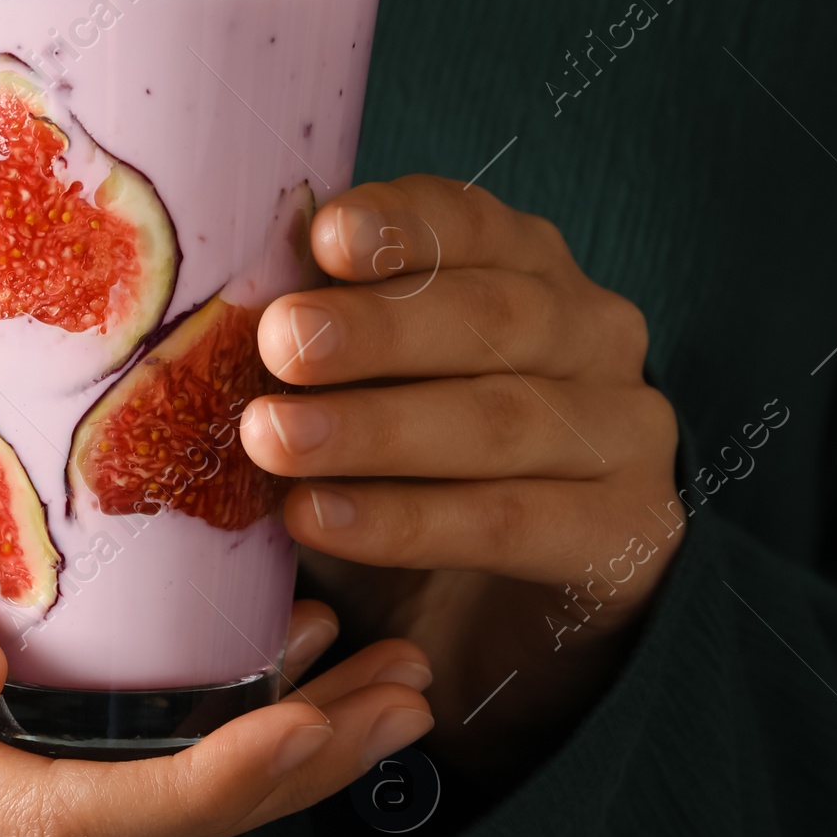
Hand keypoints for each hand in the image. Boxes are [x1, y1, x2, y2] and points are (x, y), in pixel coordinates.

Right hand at [0, 502, 433, 836]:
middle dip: (290, 775)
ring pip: (156, 832)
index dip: (198, 788)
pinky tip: (306, 684)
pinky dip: (228, 754)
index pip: (64, 820)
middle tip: (408, 689)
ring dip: (285, 764)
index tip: (314, 717)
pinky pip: (136, 810)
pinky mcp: (11, 835)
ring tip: (394, 687)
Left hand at [240, 175, 682, 770]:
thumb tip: (209, 314)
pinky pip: (507, 520)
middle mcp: (594, 334)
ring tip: (272, 439)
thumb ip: (318, 348)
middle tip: (281, 343)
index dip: (401, 228)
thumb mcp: (368, 390)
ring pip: (500, 420)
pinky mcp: (628, 532)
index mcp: (530, 269)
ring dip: (376, 429)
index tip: (324, 236)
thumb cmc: (414, 469)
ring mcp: (626, 433)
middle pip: (492, 319)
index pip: (475, 225)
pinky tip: (319, 517)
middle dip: (379, 330)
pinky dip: (406, 521)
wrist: (507, 612)